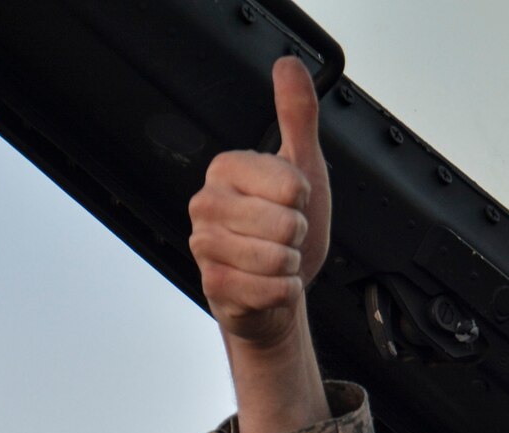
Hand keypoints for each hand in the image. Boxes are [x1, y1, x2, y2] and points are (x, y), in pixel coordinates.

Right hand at [188, 56, 331, 348]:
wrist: (275, 291)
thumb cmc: (287, 230)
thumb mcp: (302, 166)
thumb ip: (297, 115)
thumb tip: (288, 64)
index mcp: (226, 168)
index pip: (290, 185)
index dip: (304, 201)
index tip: (291, 205)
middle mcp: (206, 202)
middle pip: (285, 224)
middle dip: (298, 237)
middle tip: (284, 238)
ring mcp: (204, 244)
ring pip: (276, 257)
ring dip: (291, 265)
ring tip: (277, 260)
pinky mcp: (212, 284)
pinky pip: (270, 289)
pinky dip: (283, 292)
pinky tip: (270, 285)